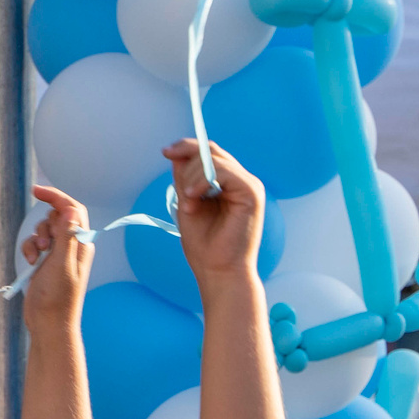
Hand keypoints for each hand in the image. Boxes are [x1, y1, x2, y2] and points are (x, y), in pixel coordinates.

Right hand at [22, 184, 92, 335]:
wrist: (49, 323)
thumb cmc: (59, 298)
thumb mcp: (61, 264)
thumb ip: (66, 236)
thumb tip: (71, 209)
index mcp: (82, 244)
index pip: (73, 209)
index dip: (56, 197)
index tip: (37, 191)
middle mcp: (72, 246)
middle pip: (56, 217)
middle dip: (44, 226)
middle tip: (44, 245)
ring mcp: (58, 254)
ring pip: (43, 230)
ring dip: (35, 239)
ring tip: (36, 257)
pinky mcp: (45, 262)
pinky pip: (34, 244)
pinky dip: (29, 250)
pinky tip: (30, 263)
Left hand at [164, 138, 265, 286]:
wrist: (218, 272)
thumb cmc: (204, 246)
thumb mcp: (187, 205)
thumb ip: (184, 180)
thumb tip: (176, 153)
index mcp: (228, 184)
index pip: (209, 153)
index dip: (187, 147)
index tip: (166, 152)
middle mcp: (241, 181)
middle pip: (211, 151)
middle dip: (187, 162)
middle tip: (181, 193)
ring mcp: (249, 185)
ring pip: (214, 159)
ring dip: (192, 178)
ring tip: (188, 204)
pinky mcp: (252, 192)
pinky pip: (224, 171)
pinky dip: (203, 180)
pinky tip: (194, 198)